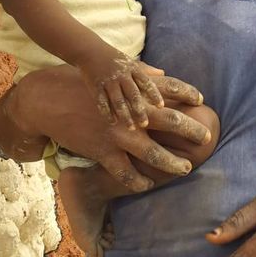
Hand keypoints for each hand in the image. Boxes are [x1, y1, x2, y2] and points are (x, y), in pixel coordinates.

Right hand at [3, 64, 208, 191]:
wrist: (48, 99)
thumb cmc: (82, 84)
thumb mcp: (112, 75)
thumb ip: (140, 73)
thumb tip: (162, 72)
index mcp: (132, 91)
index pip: (169, 88)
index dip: (188, 93)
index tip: (202, 101)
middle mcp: (129, 112)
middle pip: (170, 120)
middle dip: (191, 130)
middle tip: (207, 138)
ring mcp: (117, 133)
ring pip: (153, 153)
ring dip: (172, 163)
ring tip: (186, 168)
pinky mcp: (102, 150)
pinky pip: (126, 172)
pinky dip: (139, 181)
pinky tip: (148, 184)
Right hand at [78, 47, 164, 126]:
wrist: (89, 50)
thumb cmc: (114, 57)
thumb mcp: (131, 61)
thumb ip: (146, 69)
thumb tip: (163, 73)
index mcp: (132, 69)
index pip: (146, 83)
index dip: (154, 94)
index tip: (161, 106)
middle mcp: (122, 76)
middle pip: (133, 95)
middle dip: (140, 110)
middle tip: (145, 124)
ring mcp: (108, 82)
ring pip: (118, 101)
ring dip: (125, 116)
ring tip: (131, 128)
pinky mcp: (96, 87)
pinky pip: (102, 102)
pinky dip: (108, 113)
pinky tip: (113, 122)